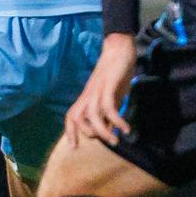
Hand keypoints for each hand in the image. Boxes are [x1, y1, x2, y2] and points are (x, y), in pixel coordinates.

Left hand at [64, 33, 137, 147]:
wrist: (120, 49)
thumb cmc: (116, 74)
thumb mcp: (111, 97)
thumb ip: (108, 113)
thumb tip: (109, 130)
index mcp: (87, 98)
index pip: (71, 116)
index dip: (70, 132)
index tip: (74, 147)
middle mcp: (88, 95)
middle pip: (76, 117)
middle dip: (88, 133)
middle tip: (107, 141)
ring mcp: (97, 90)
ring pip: (92, 115)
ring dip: (103, 132)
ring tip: (116, 141)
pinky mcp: (108, 85)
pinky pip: (108, 107)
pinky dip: (116, 120)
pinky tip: (125, 128)